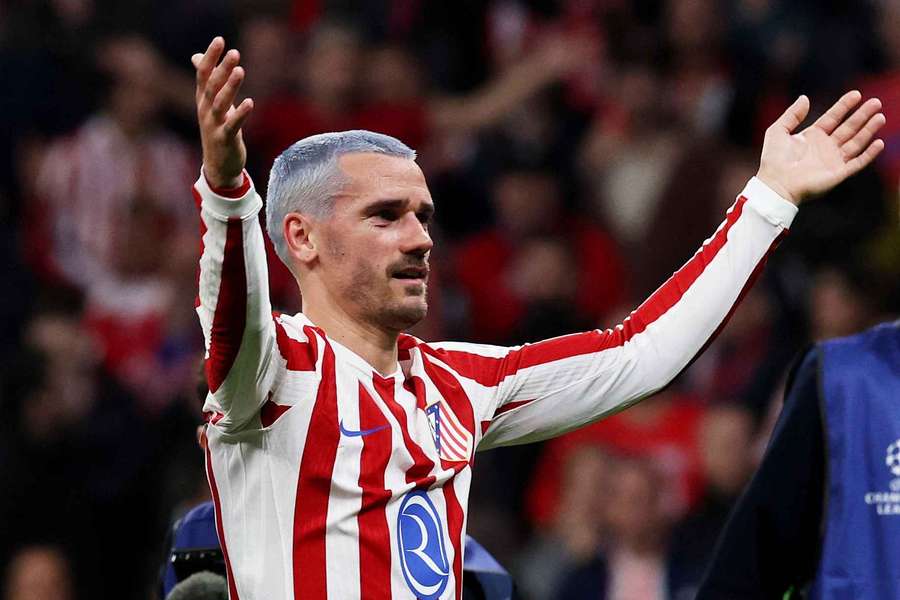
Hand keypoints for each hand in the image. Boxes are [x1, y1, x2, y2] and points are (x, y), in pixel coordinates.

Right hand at [191, 37, 253, 188]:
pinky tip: (250, 103)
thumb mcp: (210, 104)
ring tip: (240, 71)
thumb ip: (206, 80)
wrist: (217, 165)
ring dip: (230, 87)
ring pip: (221, 103)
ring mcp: (213, 125)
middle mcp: (205, 110)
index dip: (210, 57)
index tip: (220, 39)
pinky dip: (240, 114)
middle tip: (234, 52)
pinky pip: (232, 125)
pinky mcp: (225, 139)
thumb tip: (196, 57)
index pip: (203, 74)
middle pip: (212, 86)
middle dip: (222, 68)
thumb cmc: (216, 130)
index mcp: (202, 99)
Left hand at [756, 91, 884, 204]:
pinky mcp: (838, 174)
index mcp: (812, 137)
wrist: (776, 184)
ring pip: (856, 142)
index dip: (844, 106)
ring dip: (868, 130)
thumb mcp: (778, 131)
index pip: (833, 117)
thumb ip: (792, 114)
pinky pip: (857, 162)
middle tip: (876, 102)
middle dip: (862, 115)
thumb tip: (804, 98)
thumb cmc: (773, 160)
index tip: (856, 94)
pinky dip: (869, 154)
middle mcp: (825, 147)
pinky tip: (878, 142)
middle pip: (848, 128)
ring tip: (880, 117)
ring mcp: (833, 160)